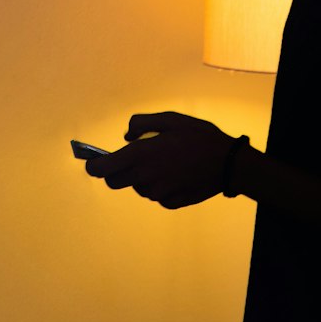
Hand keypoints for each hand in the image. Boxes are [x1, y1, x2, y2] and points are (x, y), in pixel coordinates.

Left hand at [84, 111, 237, 208]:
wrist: (229, 164)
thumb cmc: (199, 137)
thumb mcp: (170, 119)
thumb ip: (142, 123)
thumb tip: (126, 136)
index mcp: (141, 155)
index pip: (102, 169)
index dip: (93, 166)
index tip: (91, 162)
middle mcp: (145, 177)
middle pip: (114, 182)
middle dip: (116, 172)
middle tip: (131, 159)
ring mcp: (157, 193)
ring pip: (138, 187)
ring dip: (143, 177)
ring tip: (167, 162)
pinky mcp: (170, 202)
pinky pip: (156, 195)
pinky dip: (161, 185)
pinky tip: (177, 173)